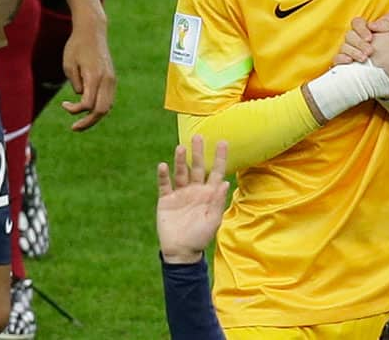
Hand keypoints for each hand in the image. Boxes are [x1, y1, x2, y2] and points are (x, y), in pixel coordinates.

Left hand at [60, 16, 115, 130]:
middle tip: (74, 128)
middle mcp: (107, 80)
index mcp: (94, 76)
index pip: (88, 104)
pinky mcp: (112, 79)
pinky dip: (99, 107)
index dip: (74, 110)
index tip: (63, 105)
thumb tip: (81, 96)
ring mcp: (112, 79)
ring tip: (81, 122)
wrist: (93, 32)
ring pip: (108, 106)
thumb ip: (75, 83)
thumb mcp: (69, 65)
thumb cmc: (76, 47)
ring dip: (95, 116)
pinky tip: (88, 109)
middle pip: (102, 110)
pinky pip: (109, 99)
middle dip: (88, 122)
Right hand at [156, 135, 229, 263]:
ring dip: (180, 160)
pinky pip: (165, 185)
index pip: (217, 171)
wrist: (181, 251)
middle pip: (198, 167)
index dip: (220, 157)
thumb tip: (224, 182)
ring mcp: (180, 194)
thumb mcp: (213, 220)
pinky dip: (164, 176)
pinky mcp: (166, 200)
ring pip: (181, 173)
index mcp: (210, 193)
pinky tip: (163, 165)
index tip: (223, 141)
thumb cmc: (200, 237)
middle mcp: (195, 190)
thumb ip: (218, 201)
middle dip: (198, 152)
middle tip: (197, 136)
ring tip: (181, 147)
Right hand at [333, 6, 388, 65]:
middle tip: (370, 51)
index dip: (362, 29)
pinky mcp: (342, 63)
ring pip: (344, 46)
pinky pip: (337, 58)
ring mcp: (347, 51)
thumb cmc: (384, 53)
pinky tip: (350, 62)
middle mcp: (354, 40)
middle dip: (360, 43)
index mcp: (362, 31)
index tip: (370, 38)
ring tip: (364, 58)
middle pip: (350, 34)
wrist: (379, 75)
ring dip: (354, 51)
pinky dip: (343, 59)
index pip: (357, 23)